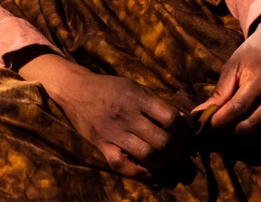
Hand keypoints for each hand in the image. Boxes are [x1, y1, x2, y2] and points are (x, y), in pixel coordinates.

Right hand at [18, 53, 187, 179]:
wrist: (75, 89)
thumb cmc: (109, 87)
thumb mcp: (134, 86)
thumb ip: (156, 102)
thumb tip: (182, 121)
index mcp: (137, 96)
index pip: (171, 119)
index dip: (184, 130)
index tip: (185, 134)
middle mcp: (126, 114)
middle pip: (163, 141)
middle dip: (177, 150)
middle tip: (179, 150)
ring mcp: (113, 131)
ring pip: (148, 155)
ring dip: (163, 163)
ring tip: (167, 160)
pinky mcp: (102, 144)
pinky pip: (122, 165)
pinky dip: (139, 173)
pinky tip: (149, 171)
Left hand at [196, 11, 260, 140]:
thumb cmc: (253, 54)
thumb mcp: (232, 67)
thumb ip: (219, 92)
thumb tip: (200, 114)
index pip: (238, 108)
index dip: (219, 120)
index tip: (204, 124)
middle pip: (252, 125)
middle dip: (229, 132)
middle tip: (214, 131)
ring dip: (242, 138)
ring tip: (226, 132)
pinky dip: (258, 138)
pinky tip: (244, 131)